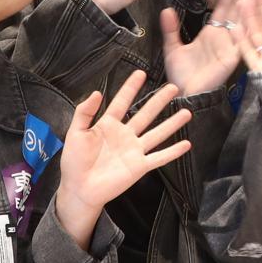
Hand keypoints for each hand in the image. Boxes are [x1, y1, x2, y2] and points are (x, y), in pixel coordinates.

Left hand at [55, 71, 192, 248]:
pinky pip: (159, 157)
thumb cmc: (74, 162)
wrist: (79, 189)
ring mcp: (134, 150)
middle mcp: (125, 135)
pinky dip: (173, 152)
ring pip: (157, 133)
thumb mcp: (75, 133)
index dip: (130, 87)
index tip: (141, 73)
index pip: (122, 102)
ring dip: (172, 124)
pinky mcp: (139, 166)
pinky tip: (186, 144)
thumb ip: (84, 112)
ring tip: (186, 112)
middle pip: (145, 114)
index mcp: (108, 125)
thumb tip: (97, 92)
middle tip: (173, 88)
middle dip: (159, 101)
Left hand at [162, 0, 256, 95]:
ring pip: (242, 21)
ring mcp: (229, 47)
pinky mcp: (232, 58)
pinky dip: (246, 26)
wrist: (183, 94)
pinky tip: (251, 13)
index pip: (222, 7)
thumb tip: (166, 9)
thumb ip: (171, 29)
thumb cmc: (181, 75)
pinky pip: (241, 39)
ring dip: (250, 5)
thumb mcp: (173, 48)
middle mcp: (223, 37)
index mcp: (211, 33)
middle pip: (237, 10)